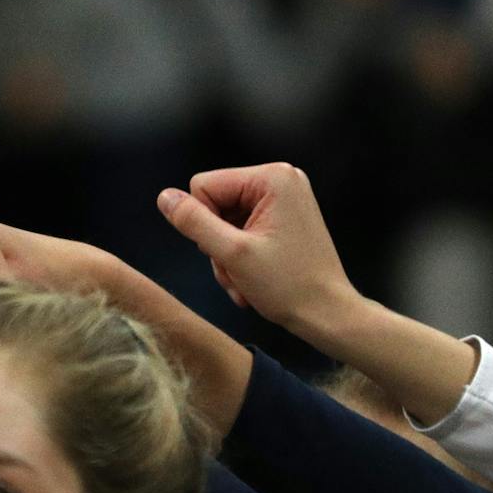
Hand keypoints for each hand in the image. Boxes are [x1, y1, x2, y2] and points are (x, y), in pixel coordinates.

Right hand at [156, 162, 363, 341]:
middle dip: (217, 242)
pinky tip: (252, 276)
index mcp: (272, 177)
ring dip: (226, 254)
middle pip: (214, 202)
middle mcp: (281, 179)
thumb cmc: (289, 286)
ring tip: (245, 278)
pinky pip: (241, 228)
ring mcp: (284, 199)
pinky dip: (239, 255)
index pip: (204, 186)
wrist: (328, 314)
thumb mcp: (232, 254)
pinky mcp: (283, 217)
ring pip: (223, 220)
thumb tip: (164, 197)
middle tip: (237, 271)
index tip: (226, 251)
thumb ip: (194, 222)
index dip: (203, 222)